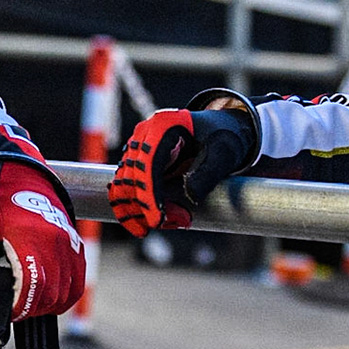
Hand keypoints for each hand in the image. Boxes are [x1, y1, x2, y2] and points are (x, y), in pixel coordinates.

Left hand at [0, 161, 83, 320]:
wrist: (19, 180)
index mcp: (27, 242)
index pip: (32, 288)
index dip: (21, 306)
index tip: (10, 311)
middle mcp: (52, 244)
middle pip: (50, 295)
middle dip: (33, 308)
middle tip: (18, 307)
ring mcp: (67, 245)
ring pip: (65, 292)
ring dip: (49, 303)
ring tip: (31, 301)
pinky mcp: (75, 246)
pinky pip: (78, 282)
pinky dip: (66, 294)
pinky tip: (51, 296)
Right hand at [108, 108, 256, 234]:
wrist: (218, 132)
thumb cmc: (222, 138)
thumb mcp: (224, 153)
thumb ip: (208, 174)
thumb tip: (189, 196)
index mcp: (163, 125)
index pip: (148, 162)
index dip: (149, 194)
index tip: (157, 220)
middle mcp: (144, 136)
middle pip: (131, 177)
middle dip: (149, 207)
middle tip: (180, 222)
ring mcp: (137, 151)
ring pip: (124, 187)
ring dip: (141, 212)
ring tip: (173, 222)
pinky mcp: (137, 166)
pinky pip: (126, 190)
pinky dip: (135, 209)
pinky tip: (150, 223)